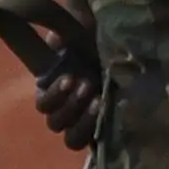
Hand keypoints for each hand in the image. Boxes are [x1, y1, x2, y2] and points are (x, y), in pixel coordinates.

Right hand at [34, 32, 99, 152]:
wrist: (125, 40)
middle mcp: (65, 105)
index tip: (69, 77)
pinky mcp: (102, 124)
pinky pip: (90, 140)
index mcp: (53, 86)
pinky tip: (108, 110)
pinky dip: (95, 129)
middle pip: (55, 121)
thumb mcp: (79, 28)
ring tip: (98, 101)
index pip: (44, 103)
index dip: (54, 95)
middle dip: (70, 105)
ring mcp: (83, 117)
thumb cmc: (96, 33)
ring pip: (71, 137)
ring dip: (82, 122)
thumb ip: (64, 31)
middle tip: (87, 84)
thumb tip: (57, 37)